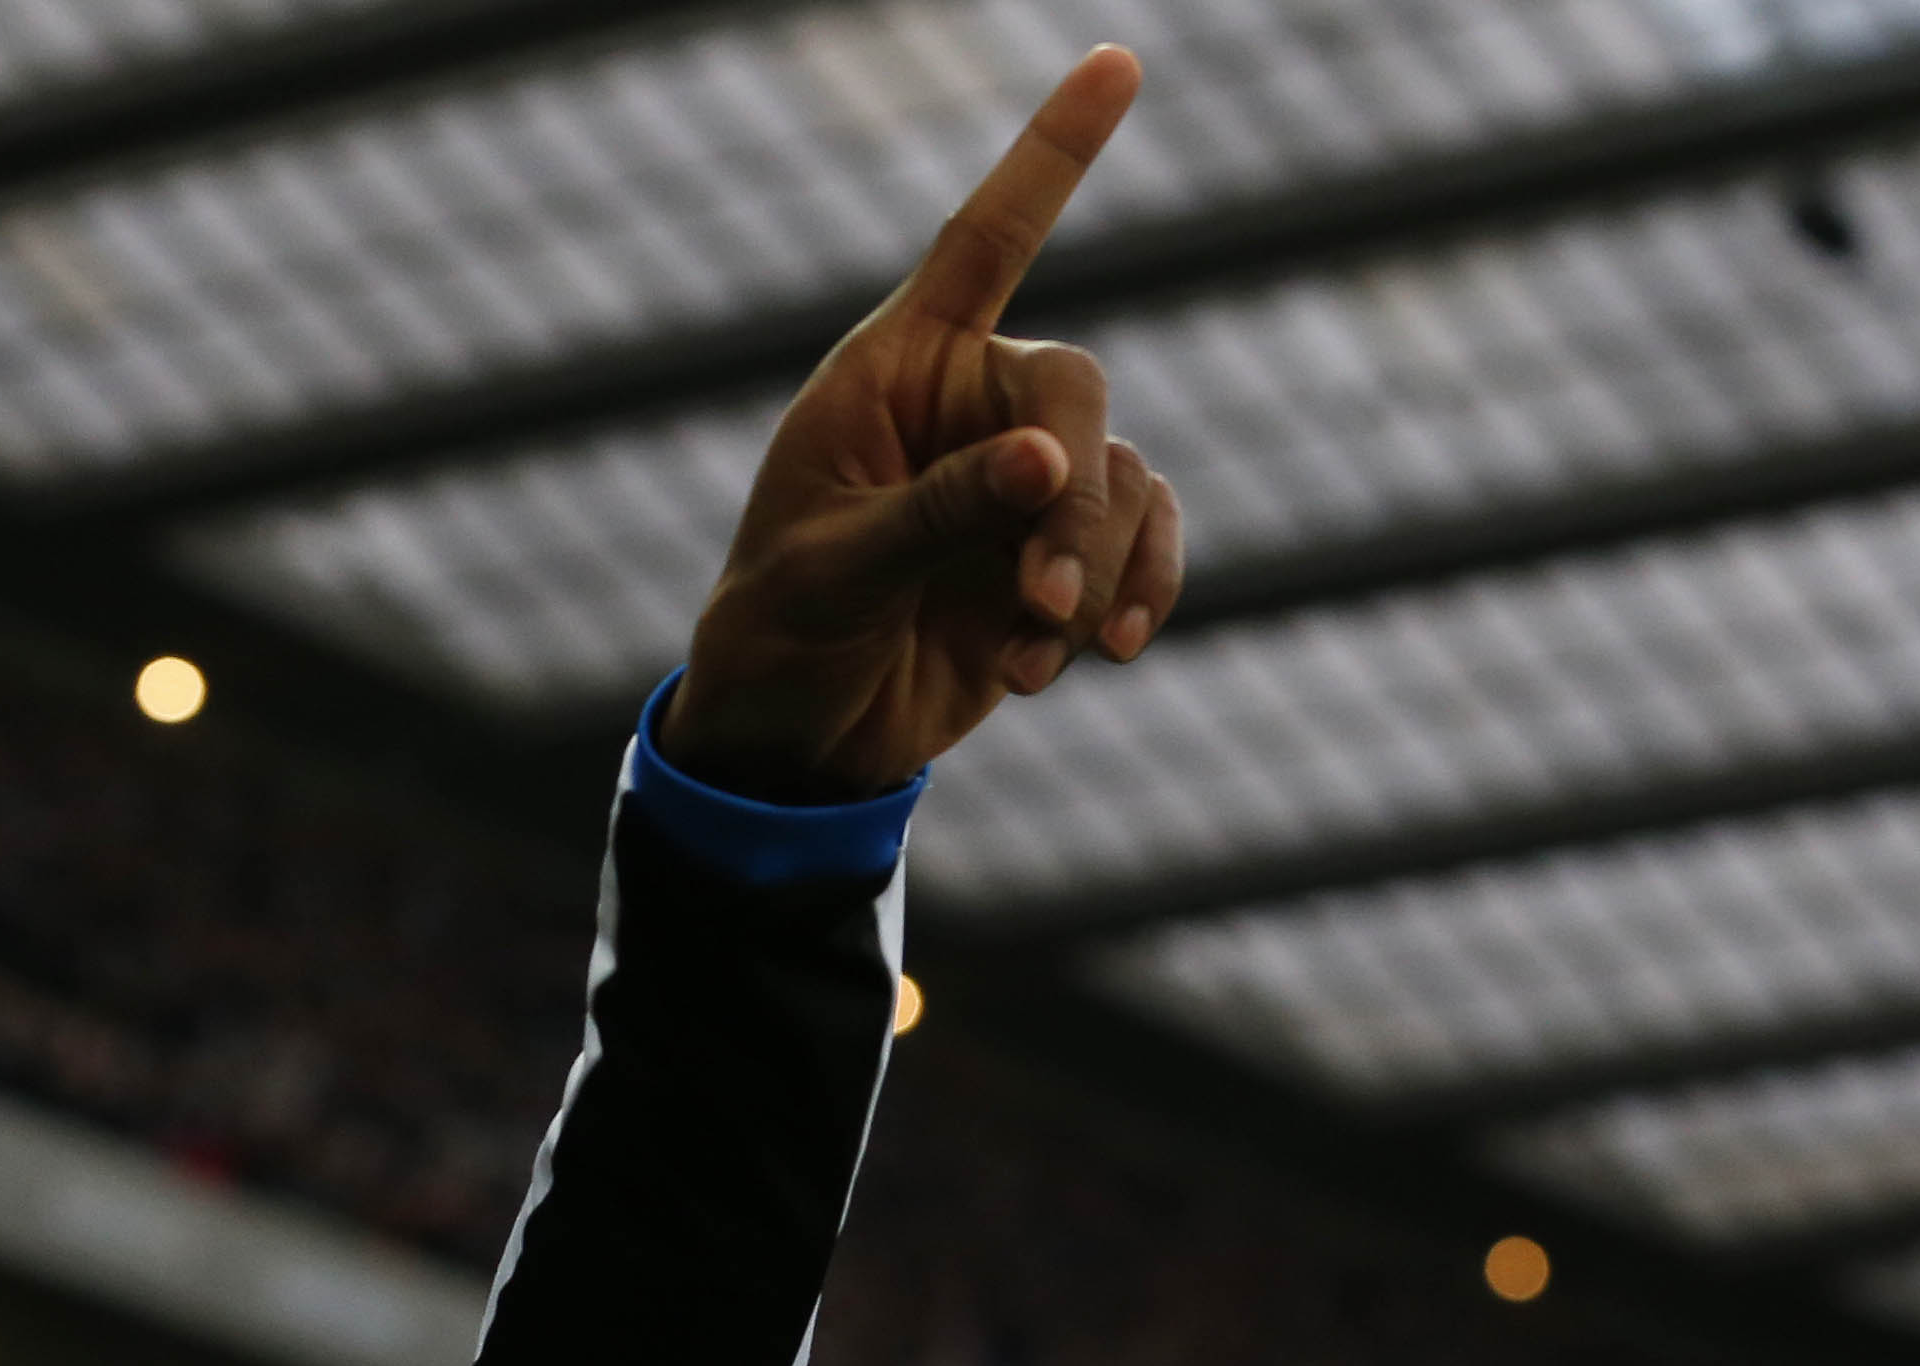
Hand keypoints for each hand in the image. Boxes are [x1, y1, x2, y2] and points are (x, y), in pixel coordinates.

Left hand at [660, 45, 1186, 805]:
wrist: (792, 744)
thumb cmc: (778, 640)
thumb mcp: (828, 576)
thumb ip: (931, 516)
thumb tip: (1049, 464)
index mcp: (891, 373)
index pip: (982, 242)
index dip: (1049, 154)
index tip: (1119, 63)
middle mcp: (968, 407)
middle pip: (1075, 395)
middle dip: (1074, 501)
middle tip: (1043, 600)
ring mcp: (1020, 482)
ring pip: (1118, 481)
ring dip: (1098, 568)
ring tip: (1042, 655)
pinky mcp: (1060, 555)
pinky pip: (1142, 543)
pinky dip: (1133, 596)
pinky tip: (1089, 657)